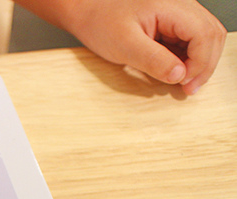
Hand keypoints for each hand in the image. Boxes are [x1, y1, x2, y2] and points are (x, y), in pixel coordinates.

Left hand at [65, 0, 225, 93]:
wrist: (87, 12)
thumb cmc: (100, 22)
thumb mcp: (124, 45)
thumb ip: (153, 60)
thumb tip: (179, 75)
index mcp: (172, 7)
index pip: (204, 35)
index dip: (200, 63)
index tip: (184, 84)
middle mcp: (180, 7)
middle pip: (212, 35)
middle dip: (204, 65)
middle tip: (188, 89)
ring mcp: (178, 14)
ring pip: (204, 39)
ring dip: (198, 63)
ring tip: (183, 84)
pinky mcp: (171, 23)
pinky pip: (190, 41)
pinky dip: (188, 59)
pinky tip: (175, 73)